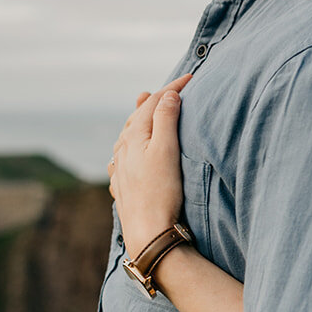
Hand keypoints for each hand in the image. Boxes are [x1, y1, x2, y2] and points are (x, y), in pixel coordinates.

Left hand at [108, 75, 191, 258]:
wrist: (148, 233)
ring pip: (127, 137)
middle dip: (152, 101)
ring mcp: (121, 169)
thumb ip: (166, 119)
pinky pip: (121, 159)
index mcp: (134, 137)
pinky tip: (122, 154)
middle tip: (164, 90)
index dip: (172, 88)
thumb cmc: (160, 192)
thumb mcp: (167, 150)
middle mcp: (123, 151)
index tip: (191, 78)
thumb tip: (167, 95)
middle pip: (137, 118)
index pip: (153, 103)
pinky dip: (127, 147)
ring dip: (137, 121)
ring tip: (139, 110)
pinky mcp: (123, 187)